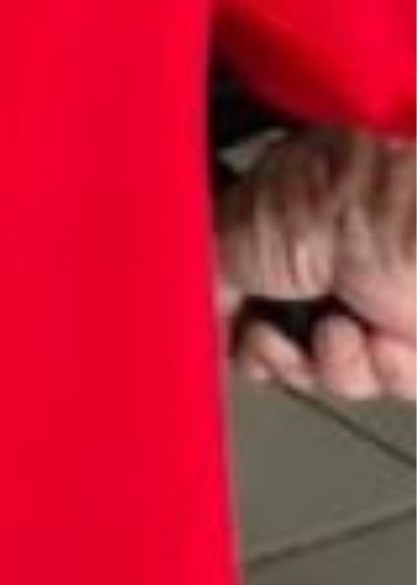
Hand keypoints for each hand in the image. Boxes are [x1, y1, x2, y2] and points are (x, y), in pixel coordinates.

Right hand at [218, 130, 417, 402]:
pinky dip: (380, 368)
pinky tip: (380, 337)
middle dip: (275, 351)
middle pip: (281, 339)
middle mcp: (332, 259)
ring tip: (340, 329)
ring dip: (329, 360)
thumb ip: (204, 278)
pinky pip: (388, 384)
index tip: (222, 333)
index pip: (242, 285)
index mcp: (284, 220)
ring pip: (331, 371)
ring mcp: (377, 302)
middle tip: (275, 337)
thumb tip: (195, 313)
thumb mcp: (234, 232)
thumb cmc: (350, 200)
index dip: (231, 321)